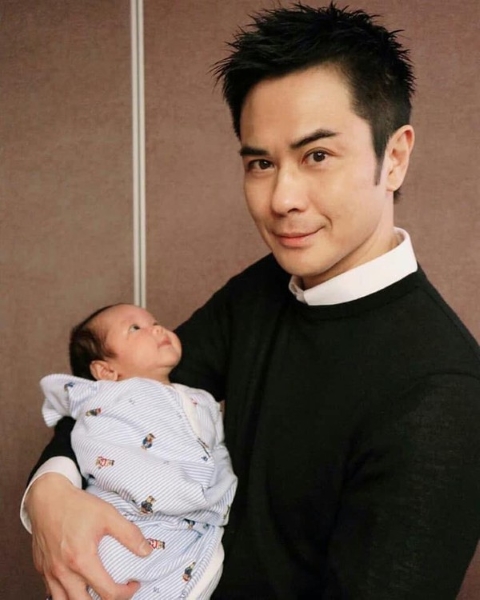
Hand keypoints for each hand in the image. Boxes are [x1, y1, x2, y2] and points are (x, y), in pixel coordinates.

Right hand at [26, 473, 151, 598]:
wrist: (47, 497)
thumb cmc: (76, 505)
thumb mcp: (108, 515)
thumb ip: (129, 534)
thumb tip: (146, 551)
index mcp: (81, 560)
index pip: (107, 593)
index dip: (126, 593)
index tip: (133, 583)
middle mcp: (63, 572)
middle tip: (117, 591)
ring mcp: (49, 572)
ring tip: (97, 591)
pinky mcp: (41, 569)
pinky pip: (53, 592)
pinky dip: (66, 593)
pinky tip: (78, 583)